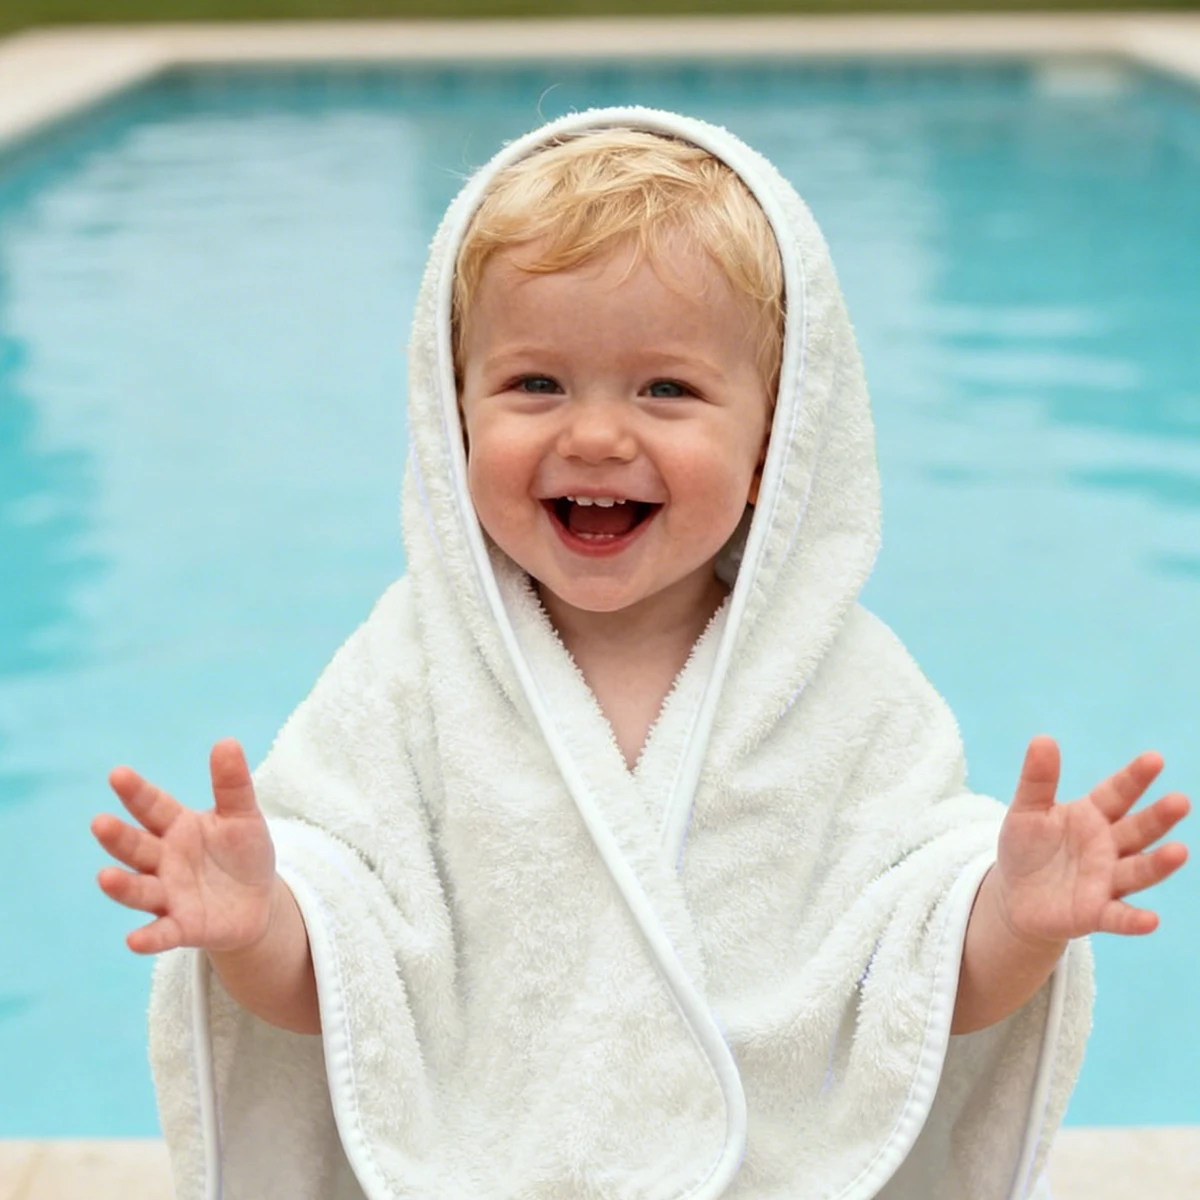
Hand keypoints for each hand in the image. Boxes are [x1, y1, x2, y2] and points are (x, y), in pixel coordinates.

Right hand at [92, 739, 276, 954]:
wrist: (258, 901)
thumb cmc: (243, 852)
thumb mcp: (243, 816)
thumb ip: (232, 784)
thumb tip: (226, 741)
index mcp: (178, 827)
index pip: (153, 807)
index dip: (136, 792)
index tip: (118, 774)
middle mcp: (164, 860)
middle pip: (137, 847)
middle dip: (118, 837)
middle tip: (100, 823)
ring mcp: (169, 894)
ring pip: (140, 889)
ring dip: (122, 886)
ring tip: (105, 877)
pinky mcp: (182, 926)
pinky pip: (162, 933)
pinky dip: (148, 938)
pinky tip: (134, 940)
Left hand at [996, 735, 1189, 944]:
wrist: (1014, 896)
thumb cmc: (1026, 847)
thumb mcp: (1026, 810)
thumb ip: (1037, 779)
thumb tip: (1042, 738)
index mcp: (1092, 816)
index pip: (1117, 793)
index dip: (1134, 778)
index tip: (1154, 759)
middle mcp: (1108, 847)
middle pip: (1137, 830)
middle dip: (1158, 817)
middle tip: (1180, 801)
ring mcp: (1106, 880)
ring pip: (1138, 870)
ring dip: (1158, 863)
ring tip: (1180, 851)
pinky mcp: (1096, 913)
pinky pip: (1119, 917)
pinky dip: (1134, 919)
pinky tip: (1151, 920)